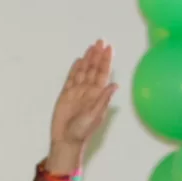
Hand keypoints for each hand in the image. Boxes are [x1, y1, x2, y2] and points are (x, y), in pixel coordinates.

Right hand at [47, 40, 116, 173]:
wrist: (65, 140)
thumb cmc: (82, 131)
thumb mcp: (94, 115)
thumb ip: (104, 99)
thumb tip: (115, 85)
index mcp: (97, 95)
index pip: (103, 73)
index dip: (106, 61)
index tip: (109, 48)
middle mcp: (88, 91)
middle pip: (93, 69)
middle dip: (97, 55)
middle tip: (100, 40)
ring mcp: (77, 92)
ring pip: (83, 71)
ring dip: (88, 59)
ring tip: (91, 47)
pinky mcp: (66, 95)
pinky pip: (71, 78)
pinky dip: (75, 69)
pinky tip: (79, 61)